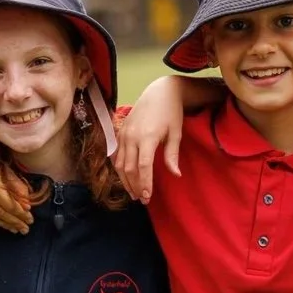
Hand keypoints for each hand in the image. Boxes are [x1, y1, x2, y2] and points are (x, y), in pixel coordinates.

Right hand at [0, 164, 32, 232]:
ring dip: (4, 224)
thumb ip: (15, 185)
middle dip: (14, 221)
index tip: (30, 218)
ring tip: (16, 229)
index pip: (7, 204)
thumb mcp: (4, 166)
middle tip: (25, 228)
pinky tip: (2, 224)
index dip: (20, 213)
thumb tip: (27, 204)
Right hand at [114, 79, 186, 202]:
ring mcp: (124, 134)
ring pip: (120, 164)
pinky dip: (119, 169)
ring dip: (125, 180)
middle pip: (129, 168)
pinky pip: (116, 155)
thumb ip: (172, 155)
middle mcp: (132, 137)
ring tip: (133, 193)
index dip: (145, 183)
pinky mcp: (120, 132)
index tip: (148, 197)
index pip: (143, 166)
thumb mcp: (176, 133)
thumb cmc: (171, 112)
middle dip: (135, 186)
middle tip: (142, 199)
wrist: (159, 92)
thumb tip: (175, 175)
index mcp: (147, 137)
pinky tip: (125, 178)